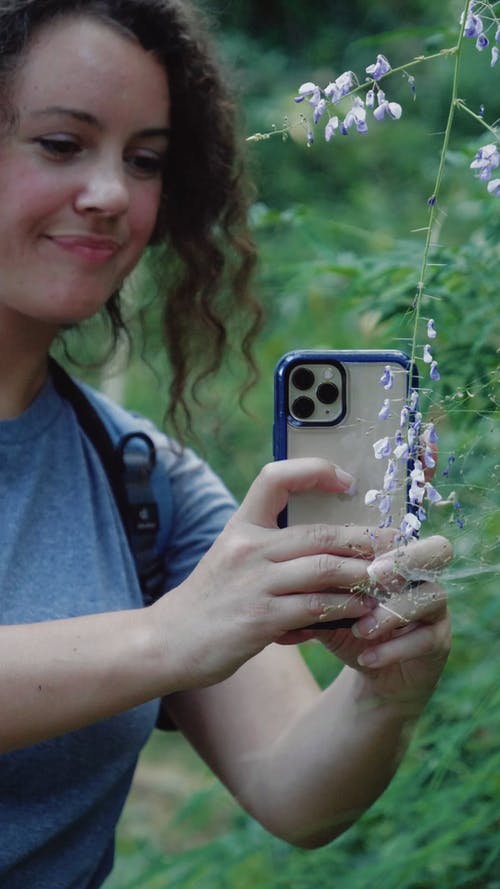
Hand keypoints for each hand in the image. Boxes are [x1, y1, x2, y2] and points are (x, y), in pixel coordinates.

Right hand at [156, 459, 382, 688]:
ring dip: (363, 575)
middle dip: (365, 538)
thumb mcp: (231, 557)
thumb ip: (271, 547)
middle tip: (397, 543)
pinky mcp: (260, 618)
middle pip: (319, 532)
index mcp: (240, 525)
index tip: (346, 481)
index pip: (276, 477)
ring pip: (325, 569)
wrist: (168, 641)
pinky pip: (316, 607)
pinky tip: (363, 610)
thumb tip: (329, 545)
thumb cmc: (210, 599)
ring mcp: (253, 583)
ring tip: (388, 579)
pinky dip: (345, 607)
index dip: (315, 471)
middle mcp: (246, 547)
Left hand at [313, 534, 451, 706]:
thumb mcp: (330, 607)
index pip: (396, 535)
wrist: (372, 670)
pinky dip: (393, 649)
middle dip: (405, 559)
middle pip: (436, 551)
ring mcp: (436, 608)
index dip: (378, 538)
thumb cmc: (349, 627)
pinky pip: (426, 639)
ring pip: (431, 596)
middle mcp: (423, 577)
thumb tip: (288, 575)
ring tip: (361, 629)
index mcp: (397, 559)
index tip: (345, 550)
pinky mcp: (441, 641)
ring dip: (392, 612)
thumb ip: (317, 589)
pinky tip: (367, 659)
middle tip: (374, 574)